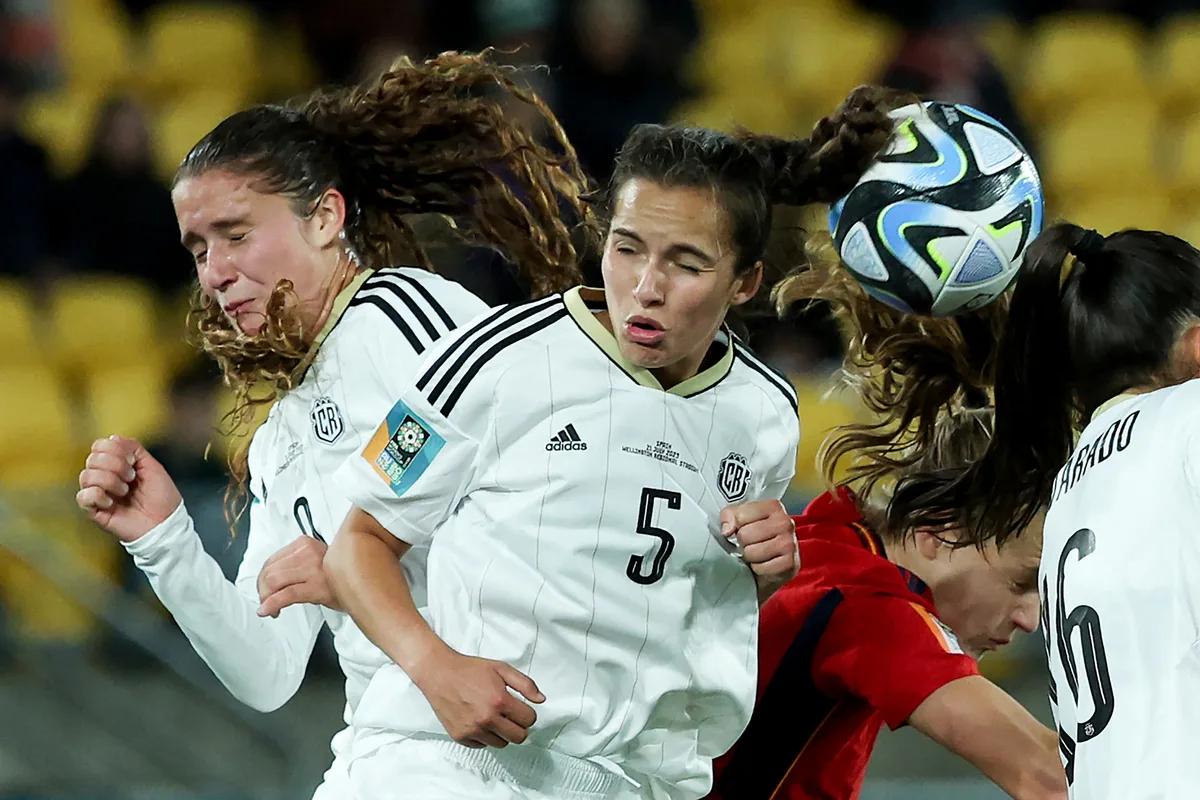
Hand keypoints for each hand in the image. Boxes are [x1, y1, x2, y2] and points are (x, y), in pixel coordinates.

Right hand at [77, 436, 182, 542]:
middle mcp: (104, 477)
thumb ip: (134, 449)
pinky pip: (82, 496)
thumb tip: (113, 437)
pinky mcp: (94, 511)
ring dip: (110, 480)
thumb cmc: (162, 497)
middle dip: (115, 464)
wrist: (165, 523)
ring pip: (86, 475)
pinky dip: (98, 495)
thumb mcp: (152, 466)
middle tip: (131, 477)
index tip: (133, 461)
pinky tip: (112, 502)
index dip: (114, 449)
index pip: (99, 446)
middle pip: (92, 458)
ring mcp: (98, 494)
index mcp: (116, 465)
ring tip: (125, 491)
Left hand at [257, 536, 339, 616]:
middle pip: (269, 572)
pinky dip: (271, 604)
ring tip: (271, 608)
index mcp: (305, 543)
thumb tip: (270, 577)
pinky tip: (267, 611)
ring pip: (273, 582)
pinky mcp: (315, 586)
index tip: (265, 589)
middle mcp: (307, 552)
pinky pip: (285, 595)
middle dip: (262, 591)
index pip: (272, 560)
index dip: (263, 578)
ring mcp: (311, 568)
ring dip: (266, 598)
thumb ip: (294, 562)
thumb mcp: (315, 559)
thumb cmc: (338, 575)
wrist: (364, 584)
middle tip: (267, 601)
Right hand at [412, 648, 544, 748]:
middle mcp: (487, 719)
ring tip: (494, 717)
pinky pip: (483, 745)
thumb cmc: (470, 670)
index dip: (528, 713)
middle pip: (519, 737)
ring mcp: (473, 730)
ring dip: (502, 733)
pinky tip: (479, 721)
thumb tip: (541, 700)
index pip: (529, 720)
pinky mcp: (461, 737)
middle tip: (510, 715)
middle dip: (519, 726)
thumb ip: (525, 684)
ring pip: (502, 744)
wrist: (439, 674)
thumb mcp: (501, 669)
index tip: (520, 708)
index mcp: (499, 700)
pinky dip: (485, 736)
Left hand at [720, 499, 798, 601]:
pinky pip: (760, 568)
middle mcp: (784, 522)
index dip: (735, 525)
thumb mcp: (740, 519)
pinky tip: (764, 564)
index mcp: (773, 507)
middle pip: (745, 534)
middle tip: (749, 544)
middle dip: (742, 543)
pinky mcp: (790, 564)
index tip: (740, 529)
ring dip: (749, 557)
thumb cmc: (757, 538)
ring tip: (756, 554)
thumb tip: (727, 530)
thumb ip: (729, 516)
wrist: (774, 563)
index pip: (741, 515)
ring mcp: (789, 543)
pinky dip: (758, 569)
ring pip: (751, 552)